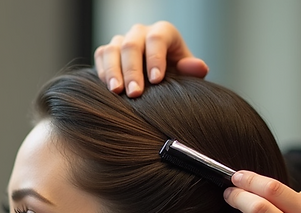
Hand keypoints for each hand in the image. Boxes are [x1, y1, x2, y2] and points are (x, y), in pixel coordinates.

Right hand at [93, 22, 208, 96]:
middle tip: (135, 93)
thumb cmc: (173, 73)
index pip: (157, 39)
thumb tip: (199, 67)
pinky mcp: (107, 51)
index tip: (156, 80)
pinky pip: (101, 55)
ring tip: (116, 91)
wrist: (157, 76)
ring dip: (113, 71)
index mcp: (162, 32)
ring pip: (112, 49)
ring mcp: (122, 40)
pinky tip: (108, 88)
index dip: (155, 58)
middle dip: (132, 70)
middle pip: (131, 45)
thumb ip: (192, 70)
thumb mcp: (185, 72)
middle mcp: (140, 32)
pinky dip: (102, 71)